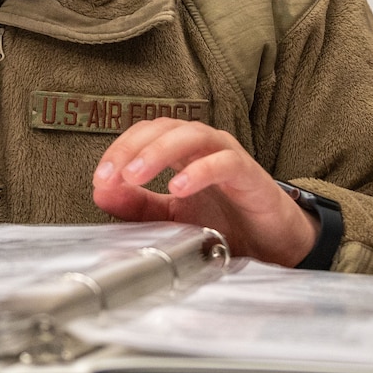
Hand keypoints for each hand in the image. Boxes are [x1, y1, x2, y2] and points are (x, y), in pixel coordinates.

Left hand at [91, 119, 318, 266]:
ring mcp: (227, 156)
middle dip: (132, 147)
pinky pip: (224, 162)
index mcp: (181, 152)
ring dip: (158, 152)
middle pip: (164, 127)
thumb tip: (101, 193)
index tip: (100, 178)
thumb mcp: (171, 217)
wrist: (271, 245)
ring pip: (192, 135)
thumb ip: (138, 205)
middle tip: (111, 175)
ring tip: (136, 176)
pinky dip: (199, 170)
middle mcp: (203, 146)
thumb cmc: (225, 223)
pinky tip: (179, 187)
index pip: (145, 133)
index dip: (119, 150)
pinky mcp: (249, 174)